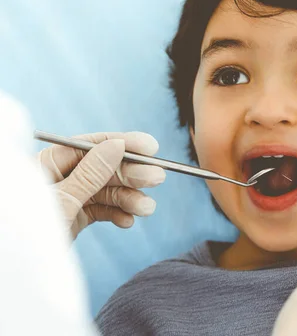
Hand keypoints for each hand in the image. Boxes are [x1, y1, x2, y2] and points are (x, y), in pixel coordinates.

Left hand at [37, 132, 165, 238]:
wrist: (17, 273)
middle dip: (131, 175)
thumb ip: (90, 174)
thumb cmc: (26, 234)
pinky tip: (128, 221)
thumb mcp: (60, 201)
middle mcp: (60, 176)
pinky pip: (102, 209)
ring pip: (107, 190)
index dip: (123, 144)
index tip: (151, 147)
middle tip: (157, 179)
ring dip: (130, 198)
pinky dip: (117, 214)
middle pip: (104, 167)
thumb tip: (116, 145)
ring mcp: (69, 196)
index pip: (92, 145)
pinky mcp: (75, 216)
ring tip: (146, 210)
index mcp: (48, 163)